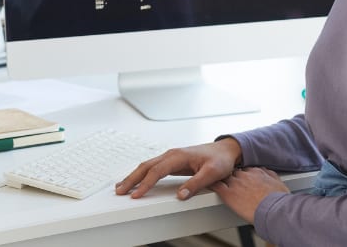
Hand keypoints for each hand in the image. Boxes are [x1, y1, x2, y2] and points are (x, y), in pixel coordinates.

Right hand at [115, 138, 241, 199]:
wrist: (226, 150)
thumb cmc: (220, 160)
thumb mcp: (212, 173)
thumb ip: (195, 184)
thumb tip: (180, 194)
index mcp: (179, 156)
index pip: (157, 171)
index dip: (146, 184)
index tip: (137, 194)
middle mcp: (172, 154)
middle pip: (146, 166)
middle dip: (132, 179)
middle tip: (120, 191)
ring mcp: (171, 157)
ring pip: (147, 166)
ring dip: (134, 176)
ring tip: (122, 187)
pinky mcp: (172, 162)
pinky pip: (152, 167)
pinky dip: (142, 174)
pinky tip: (137, 180)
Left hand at [211, 167, 288, 222]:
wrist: (273, 210)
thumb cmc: (278, 200)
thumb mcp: (278, 183)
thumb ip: (271, 176)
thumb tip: (268, 174)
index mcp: (256, 172)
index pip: (245, 170)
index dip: (242, 176)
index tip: (242, 180)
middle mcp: (245, 175)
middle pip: (233, 173)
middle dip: (232, 178)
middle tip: (230, 184)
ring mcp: (236, 183)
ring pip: (224, 177)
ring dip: (221, 180)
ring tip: (216, 183)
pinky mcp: (229, 194)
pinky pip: (216, 186)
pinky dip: (211, 185)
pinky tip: (207, 186)